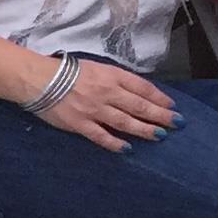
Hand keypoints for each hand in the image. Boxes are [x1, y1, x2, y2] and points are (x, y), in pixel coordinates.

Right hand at [31, 58, 181, 153]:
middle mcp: (107, 93)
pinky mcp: (80, 124)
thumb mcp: (99, 68)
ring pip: (125, 122)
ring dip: (145, 130)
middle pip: (139, 106)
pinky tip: (128, 149)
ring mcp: (94, 110)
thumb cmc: (69, 71)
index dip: (159, 98)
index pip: (143, 88)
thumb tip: (139, 93)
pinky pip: (101, 136)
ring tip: (160, 136)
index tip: (172, 106)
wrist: (40, 79)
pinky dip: (115, 143)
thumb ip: (118, 80)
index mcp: (112, 77)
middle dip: (161, 115)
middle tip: (177, 123)